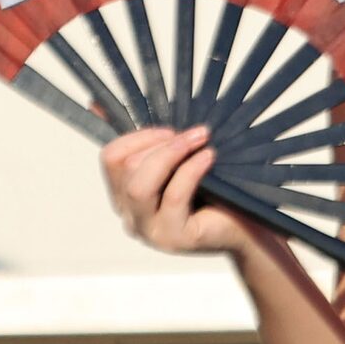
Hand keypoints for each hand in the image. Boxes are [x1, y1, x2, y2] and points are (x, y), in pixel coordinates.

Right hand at [101, 125, 253, 255]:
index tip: (171, 129)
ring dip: (172, 153)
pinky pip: (173, 197)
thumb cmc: (215, 190)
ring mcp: (149, 230)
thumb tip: (97, 105)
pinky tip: (208, 157)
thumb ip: (149, 136)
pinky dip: (190, 170)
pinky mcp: (174, 238)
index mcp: (126, 193)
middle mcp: (131, 214)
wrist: (247, 225)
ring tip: (201, 139)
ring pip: (140, 185)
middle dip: (159, 141)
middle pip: (125, 167)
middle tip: (194, 133)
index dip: (139, 135)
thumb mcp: (179, 157)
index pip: (111, 158)